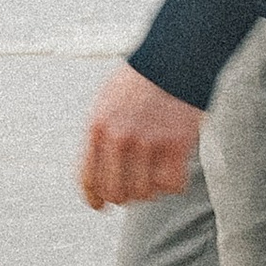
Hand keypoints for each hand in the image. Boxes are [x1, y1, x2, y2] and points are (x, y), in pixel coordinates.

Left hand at [76, 64, 200, 208]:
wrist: (173, 59)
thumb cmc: (141, 80)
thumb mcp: (106, 102)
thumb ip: (100, 135)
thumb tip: (96, 169)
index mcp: (97, 128)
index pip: (89, 178)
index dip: (95, 198)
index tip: (101, 206)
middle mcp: (119, 139)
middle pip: (117, 192)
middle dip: (124, 197)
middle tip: (133, 192)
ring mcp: (148, 144)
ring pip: (144, 193)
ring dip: (150, 190)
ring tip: (155, 175)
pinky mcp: (176, 145)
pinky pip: (171, 185)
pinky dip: (173, 185)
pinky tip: (173, 172)